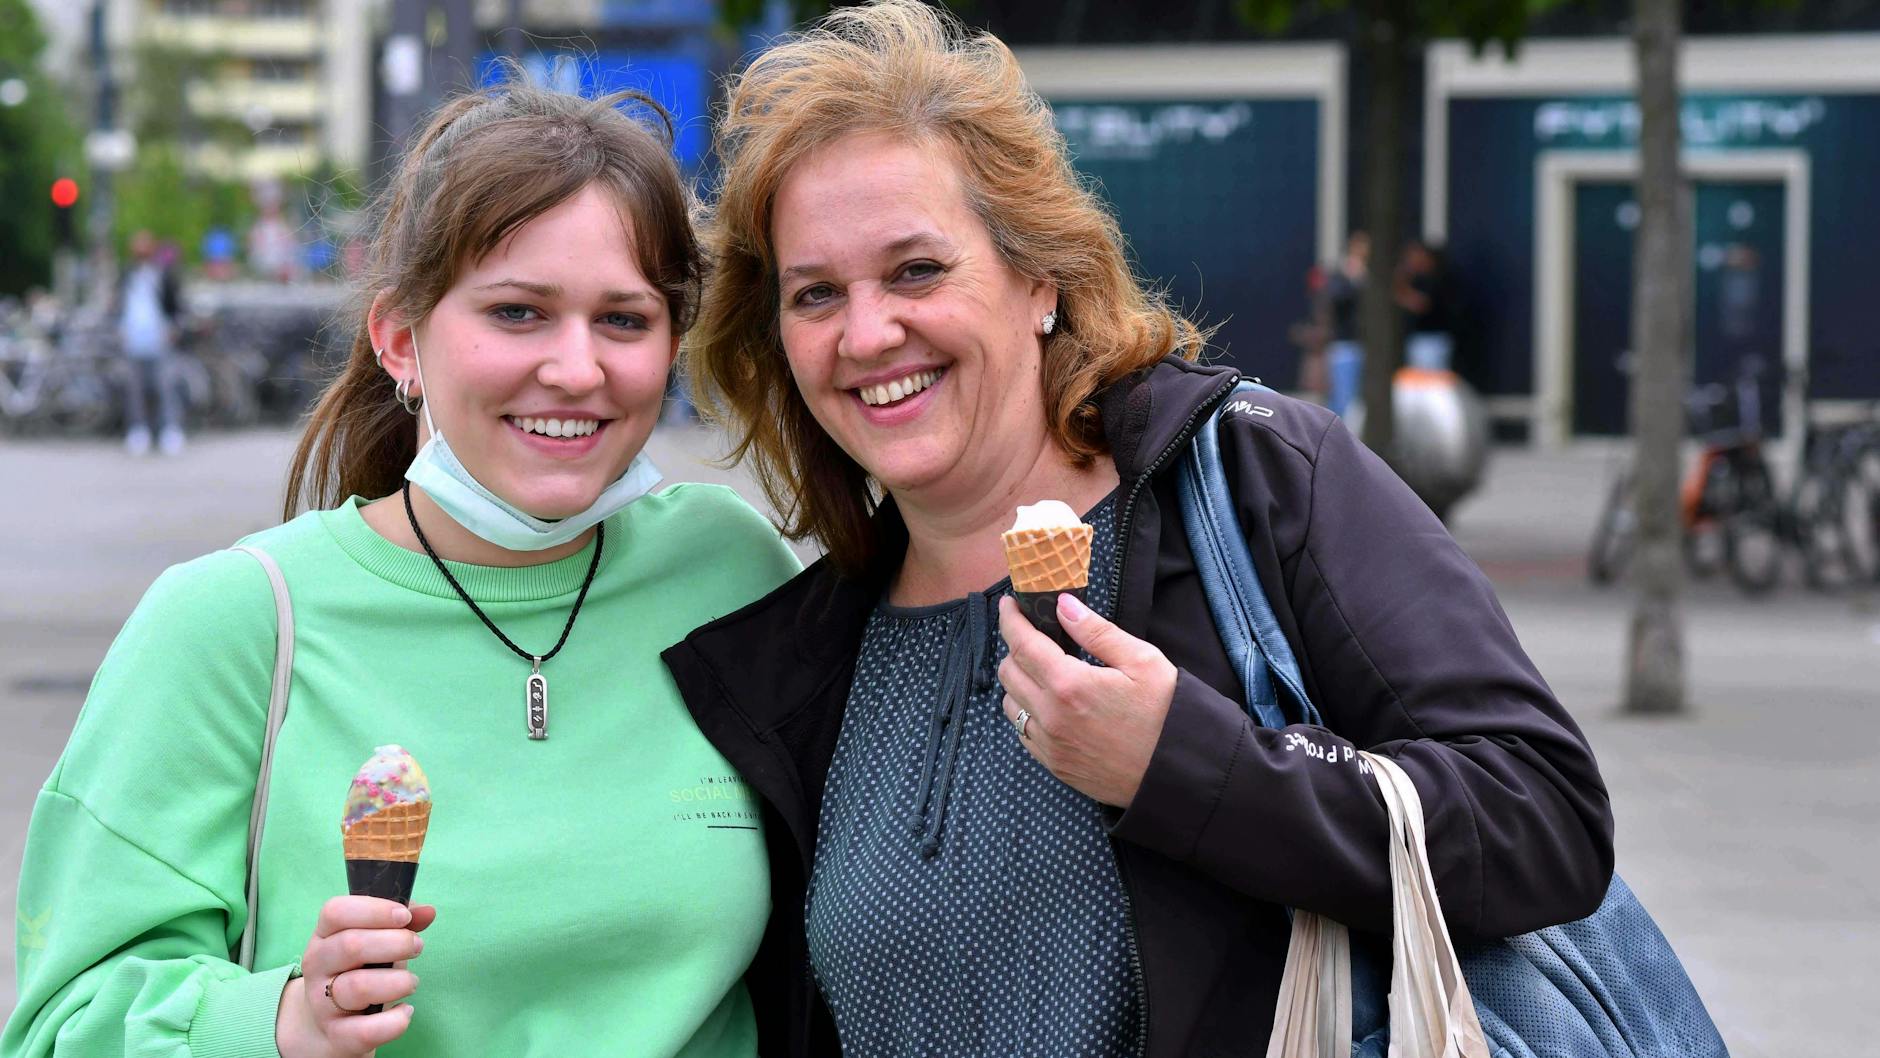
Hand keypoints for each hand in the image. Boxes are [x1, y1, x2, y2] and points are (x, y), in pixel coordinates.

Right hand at [276, 897, 434, 1056]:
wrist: (333, 1024)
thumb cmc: (360, 971)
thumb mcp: (375, 941)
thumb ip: (401, 923)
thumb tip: (428, 911)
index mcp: (324, 935)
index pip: (336, 912)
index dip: (374, 910)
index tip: (405, 917)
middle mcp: (318, 966)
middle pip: (351, 945)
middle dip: (395, 943)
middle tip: (418, 947)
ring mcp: (322, 1002)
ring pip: (358, 987)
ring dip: (397, 982)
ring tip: (411, 982)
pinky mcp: (337, 1034)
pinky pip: (366, 1030)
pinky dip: (394, 1021)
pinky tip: (406, 1011)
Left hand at [997, 593, 1177, 808]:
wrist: (1179, 771)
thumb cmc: (1167, 713)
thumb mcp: (1142, 661)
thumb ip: (1097, 631)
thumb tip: (1062, 605)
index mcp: (1070, 685)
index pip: (1022, 644)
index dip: (1010, 619)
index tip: (1009, 604)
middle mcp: (1051, 717)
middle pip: (1009, 673)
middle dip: (1015, 648)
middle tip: (1037, 638)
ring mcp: (1051, 745)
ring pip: (1010, 704)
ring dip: (1019, 682)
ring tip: (1046, 673)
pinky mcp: (1056, 765)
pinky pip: (1023, 733)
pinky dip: (1028, 713)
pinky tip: (1052, 706)